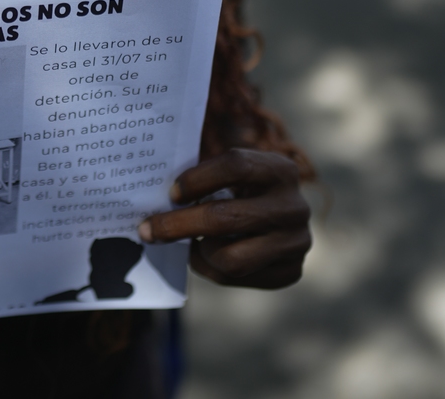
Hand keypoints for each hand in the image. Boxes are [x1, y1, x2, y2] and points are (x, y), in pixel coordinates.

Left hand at [138, 149, 310, 288]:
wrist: (281, 219)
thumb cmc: (242, 190)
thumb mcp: (232, 174)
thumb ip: (202, 178)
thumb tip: (152, 198)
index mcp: (279, 170)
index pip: (236, 166)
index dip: (198, 179)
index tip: (171, 193)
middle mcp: (294, 207)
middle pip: (225, 218)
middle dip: (179, 225)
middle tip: (147, 230)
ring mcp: (296, 242)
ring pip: (230, 258)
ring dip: (200, 251)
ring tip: (193, 242)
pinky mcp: (292, 271)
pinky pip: (237, 279)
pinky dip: (212, 269)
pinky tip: (210, 254)